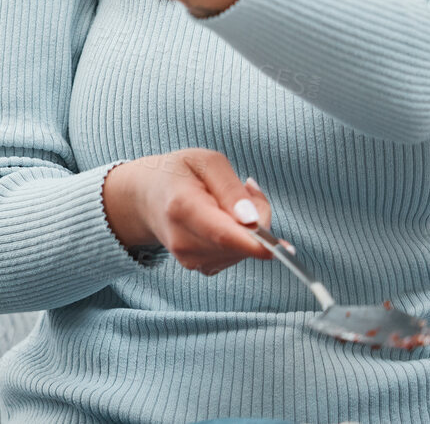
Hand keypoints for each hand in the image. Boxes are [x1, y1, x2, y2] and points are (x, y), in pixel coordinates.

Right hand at [102, 150, 274, 274]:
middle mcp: (183, 240)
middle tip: (246, 189)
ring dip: (249, 230)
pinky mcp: (199, 268)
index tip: (285, 248)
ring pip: (243, 252)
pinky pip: (236, 257)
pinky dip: (240, 241)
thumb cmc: (178, 174)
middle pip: (242, 243)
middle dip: (259, 220)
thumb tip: (252, 221)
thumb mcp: (205, 162)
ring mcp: (189, 259)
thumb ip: (231, 188)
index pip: (224, 234)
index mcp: (182, 207)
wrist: (144, 197)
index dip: (258, 243)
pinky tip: (224, 222)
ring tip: (227, 204)